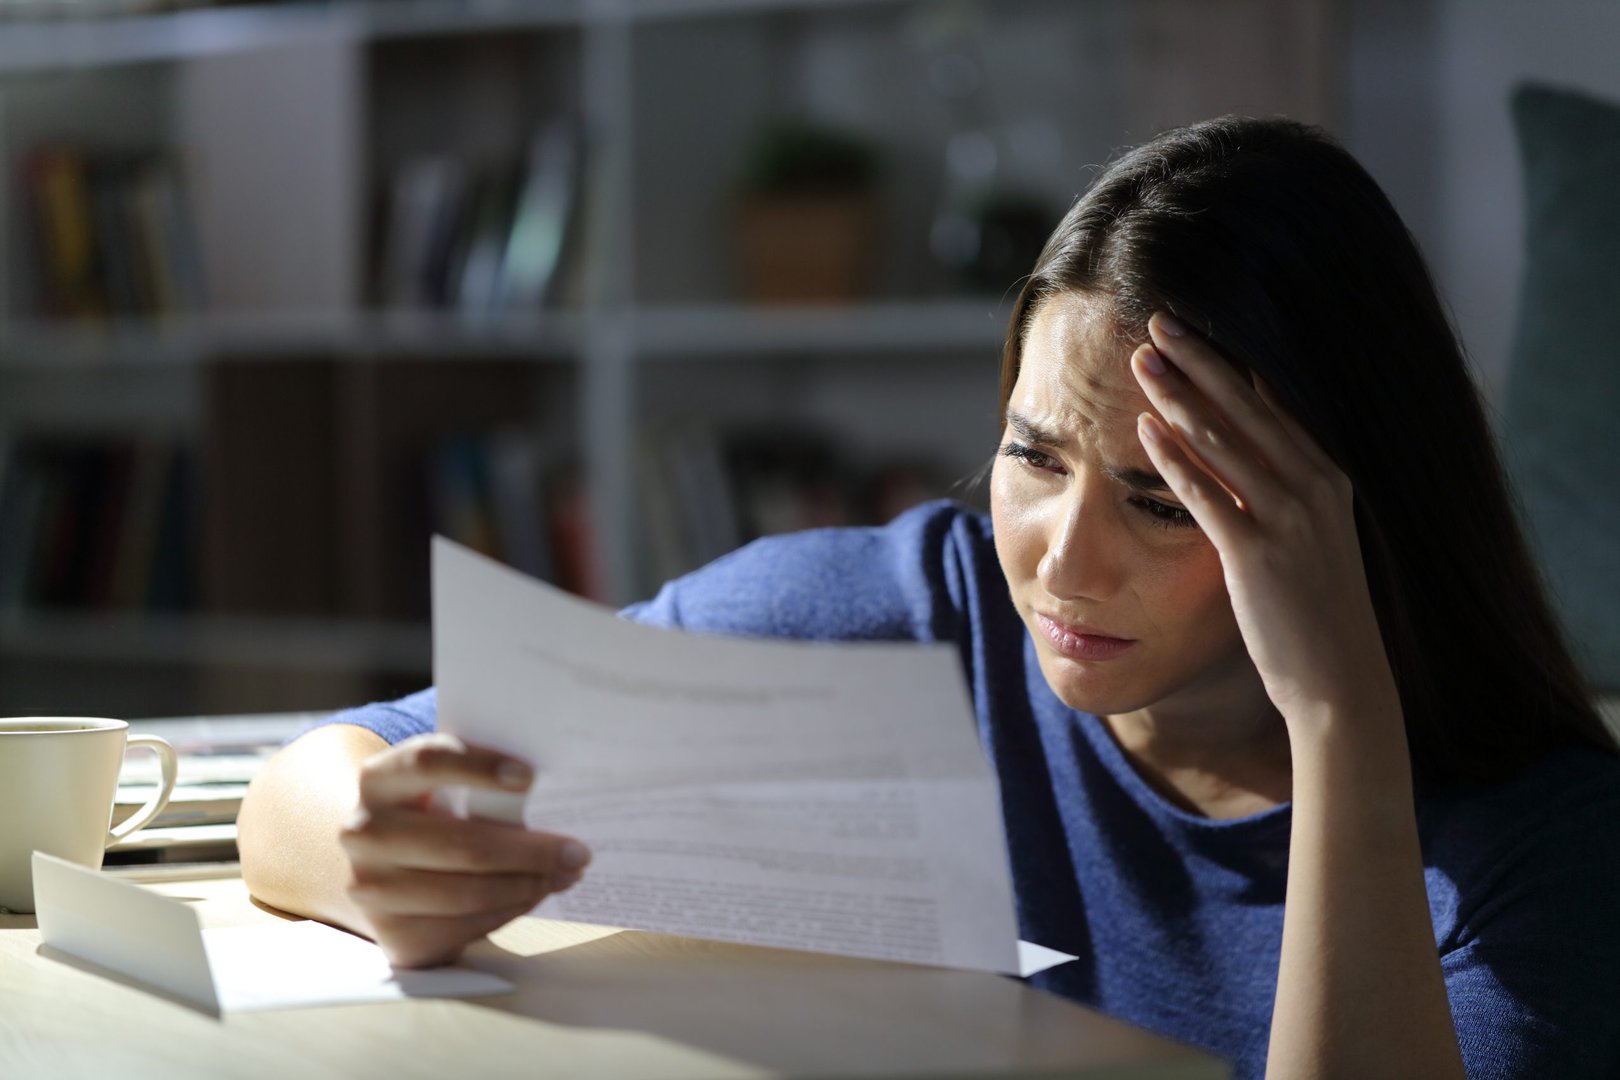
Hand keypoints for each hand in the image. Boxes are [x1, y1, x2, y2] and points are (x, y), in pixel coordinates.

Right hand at [339, 733, 590, 967]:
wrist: (379, 868)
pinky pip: (465, 926)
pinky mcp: (392, 935)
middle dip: (531, 850)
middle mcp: (365, 833)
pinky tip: (533, 893)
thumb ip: (481, 782)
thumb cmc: (431, 814)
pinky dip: (509, 910)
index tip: (530, 777)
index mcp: (379, 780)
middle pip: (463, 843)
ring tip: (565, 873)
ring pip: (468, 892)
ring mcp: (372, 890)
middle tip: (578, 851)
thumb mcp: (441, 787)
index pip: (429, 761)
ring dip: (529, 884)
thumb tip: (559, 792)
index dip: (480, 767)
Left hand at [1130, 313, 1398, 731]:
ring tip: (1140, 360)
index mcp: (1328, 478)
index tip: (1196, 328)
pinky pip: (1208, 496)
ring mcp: (1289, 519)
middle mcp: (1315, 487)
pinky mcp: (1259, 554)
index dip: (1233, 362)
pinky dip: (1174, 460)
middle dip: (1201, 359)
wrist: (1341, 682)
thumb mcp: (1309, 542)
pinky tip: (1143, 432)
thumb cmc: (1317, 617)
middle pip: (1248, 406)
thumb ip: (1280, 499)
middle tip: (1159, 321)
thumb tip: (1242, 469)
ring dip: (1178, 395)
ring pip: (1225, 440)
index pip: (1275, 403)